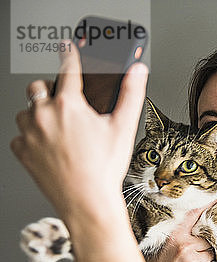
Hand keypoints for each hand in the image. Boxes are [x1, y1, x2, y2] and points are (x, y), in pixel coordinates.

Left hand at [11, 41, 147, 221]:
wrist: (86, 200)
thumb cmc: (104, 168)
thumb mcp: (123, 128)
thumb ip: (131, 94)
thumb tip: (138, 71)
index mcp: (69, 105)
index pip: (68, 69)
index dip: (69, 55)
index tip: (66, 47)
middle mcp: (43, 114)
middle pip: (37, 87)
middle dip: (49, 91)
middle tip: (65, 106)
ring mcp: (28, 133)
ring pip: (26, 111)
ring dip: (38, 115)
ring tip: (58, 131)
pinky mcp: (21, 151)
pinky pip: (20, 136)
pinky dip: (31, 138)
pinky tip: (50, 148)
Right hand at [148, 208, 215, 261]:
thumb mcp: (164, 245)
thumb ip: (180, 235)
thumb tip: (199, 229)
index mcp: (175, 235)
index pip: (193, 215)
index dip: (207, 205)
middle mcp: (184, 245)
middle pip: (207, 239)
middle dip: (204, 246)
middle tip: (189, 255)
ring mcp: (192, 260)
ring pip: (211, 253)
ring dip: (205, 259)